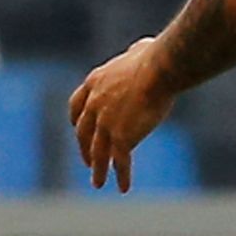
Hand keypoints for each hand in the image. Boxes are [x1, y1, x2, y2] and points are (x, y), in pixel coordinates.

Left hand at [67, 39, 173, 190]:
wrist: (159, 69)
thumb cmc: (156, 57)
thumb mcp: (139, 51)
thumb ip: (134, 54)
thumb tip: (141, 48)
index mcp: (95, 83)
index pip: (77, 106)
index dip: (77, 120)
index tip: (76, 128)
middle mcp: (95, 105)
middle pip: (84, 132)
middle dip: (84, 148)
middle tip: (87, 160)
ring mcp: (105, 123)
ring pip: (98, 152)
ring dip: (97, 169)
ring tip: (97, 182)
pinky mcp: (121, 137)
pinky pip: (120, 162)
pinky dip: (121, 175)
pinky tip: (123, 187)